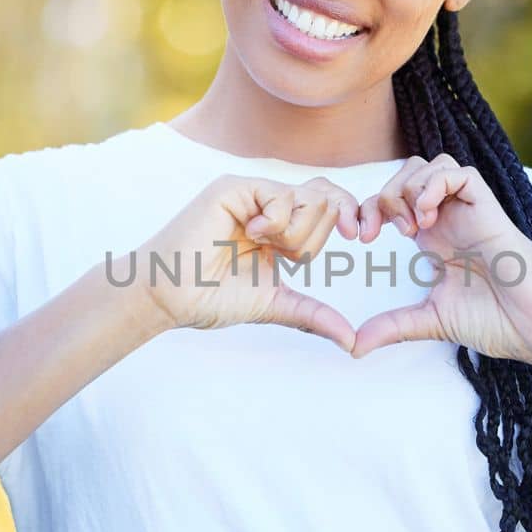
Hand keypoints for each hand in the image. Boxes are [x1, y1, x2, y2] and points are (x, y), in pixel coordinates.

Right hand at [134, 173, 361, 352]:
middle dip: (319, 235)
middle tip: (289, 255)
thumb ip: (314, 315)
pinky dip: (277, 221)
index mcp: (282, 227)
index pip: (330, 205)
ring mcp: (252, 194)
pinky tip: (252, 235)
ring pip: (310, 197)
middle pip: (327, 200)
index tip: (360, 238)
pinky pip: (281, 194)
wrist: (171, 298)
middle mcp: (270, 205)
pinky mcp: (234, 188)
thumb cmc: (212, 298)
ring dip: (296, 233)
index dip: (350, 215)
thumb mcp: (276, 304)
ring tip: (264, 246)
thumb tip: (352, 342)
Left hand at [349, 154, 531, 363]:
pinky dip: (435, 185)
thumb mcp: (430, 320)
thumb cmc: (496, 321)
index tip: (361, 239)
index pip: (393, 199)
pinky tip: (426, 216)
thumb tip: (354, 347)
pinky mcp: (489, 210)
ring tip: (411, 227)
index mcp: (434, 238)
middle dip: (383, 194)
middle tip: (380, 232)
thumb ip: (393, 326)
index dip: (369, 208)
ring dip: (409, 188)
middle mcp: (449, 219)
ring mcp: (469, 212)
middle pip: (408, 172)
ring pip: (432, 165)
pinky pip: (460, 174)